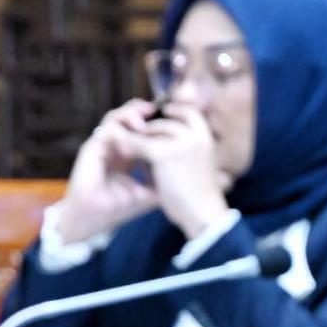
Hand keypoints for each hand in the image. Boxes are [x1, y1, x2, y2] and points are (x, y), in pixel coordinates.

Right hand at [57, 98, 161, 242]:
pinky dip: (121, 126)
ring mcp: (100, 147)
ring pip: (115, 118)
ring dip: (131, 113)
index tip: (173, 118)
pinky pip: (106, 130)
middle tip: (160, 108)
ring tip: (148, 113)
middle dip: (143, 110)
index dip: (154, 121)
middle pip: (126, 118)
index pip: (139, 129)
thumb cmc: (119, 208)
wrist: (95, 219)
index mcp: (125, 154)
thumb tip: (194, 179)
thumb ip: (166, 181)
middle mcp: (112, 147)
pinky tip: (137, 129)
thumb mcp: (151, 192)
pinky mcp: (90, 150)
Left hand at [133, 102, 231, 239]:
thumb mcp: (195, 167)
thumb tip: (163, 145)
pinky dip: (130, 146)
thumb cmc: (197, 197)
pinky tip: (121, 152)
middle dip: (147, 127)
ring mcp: (183, 142)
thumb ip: (183, 153)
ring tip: (125, 145)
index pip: (188, 113)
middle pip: (166, 120)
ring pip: (152, 130)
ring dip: (137, 136)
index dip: (171, 113)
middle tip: (132, 133)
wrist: (202, 214)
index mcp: (205, 137)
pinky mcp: (166, 153)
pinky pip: (141, 144)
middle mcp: (196, 135)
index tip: (156, 119)